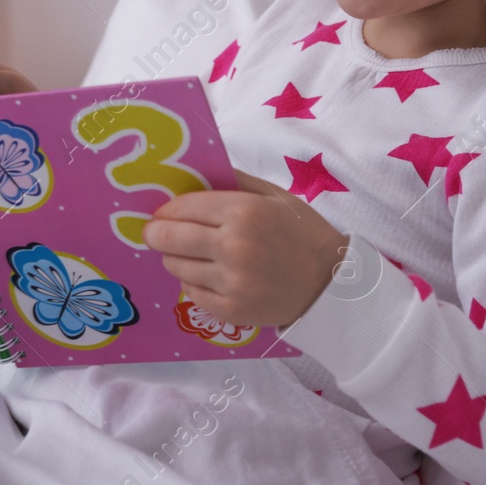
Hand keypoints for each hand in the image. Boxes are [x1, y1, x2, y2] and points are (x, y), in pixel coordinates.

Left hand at [142, 169, 349, 327]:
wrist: (332, 283)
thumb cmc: (303, 233)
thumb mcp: (274, 196)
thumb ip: (233, 181)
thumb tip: (192, 174)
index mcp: (244, 213)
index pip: (182, 208)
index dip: (165, 209)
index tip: (161, 211)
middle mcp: (234, 248)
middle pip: (169, 239)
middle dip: (155, 233)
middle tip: (153, 232)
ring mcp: (232, 283)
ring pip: (175, 266)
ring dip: (174, 257)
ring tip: (187, 252)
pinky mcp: (231, 311)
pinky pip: (190, 292)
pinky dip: (192, 281)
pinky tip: (207, 273)